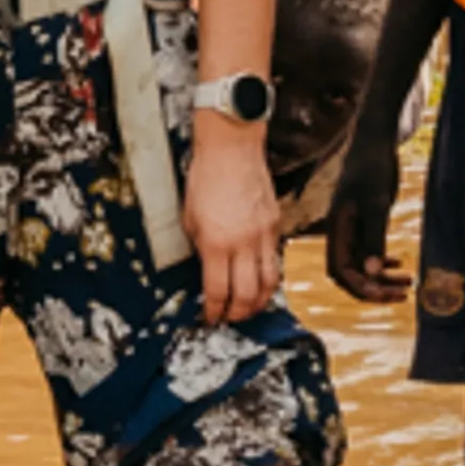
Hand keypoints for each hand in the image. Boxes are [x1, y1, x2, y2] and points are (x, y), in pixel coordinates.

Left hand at [183, 124, 278, 325]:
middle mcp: (243, 243)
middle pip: (246, 295)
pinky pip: (275, 260)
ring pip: (268, 283)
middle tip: (229, 318)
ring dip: (259, 302)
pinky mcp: (276, 225)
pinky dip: (268, 277)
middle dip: (237, 314)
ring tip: (250, 308)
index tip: (210, 317)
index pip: (217, 291)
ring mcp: (263, 235)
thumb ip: (200, 246)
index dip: (213, 311)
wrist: (231, 147)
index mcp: (215, 243)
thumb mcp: (189, 217)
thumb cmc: (206, 176)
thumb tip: (206, 268)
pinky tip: (261, 281)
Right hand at [323, 144, 408, 304]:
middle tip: (402, 294)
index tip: (388, 293)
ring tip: (408, 283)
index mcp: (337, 230)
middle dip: (374, 289)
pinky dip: (384, 263)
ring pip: (362, 266)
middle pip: (350, 275)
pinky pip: (370, 252)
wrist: (374, 142)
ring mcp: (353, 229)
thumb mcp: (376, 204)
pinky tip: (400, 263)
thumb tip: (372, 273)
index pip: (341, 272)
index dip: (361, 288)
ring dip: (382, 278)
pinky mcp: (365, 222)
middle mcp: (342, 233)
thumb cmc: (372, 168)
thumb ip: (374, 237)